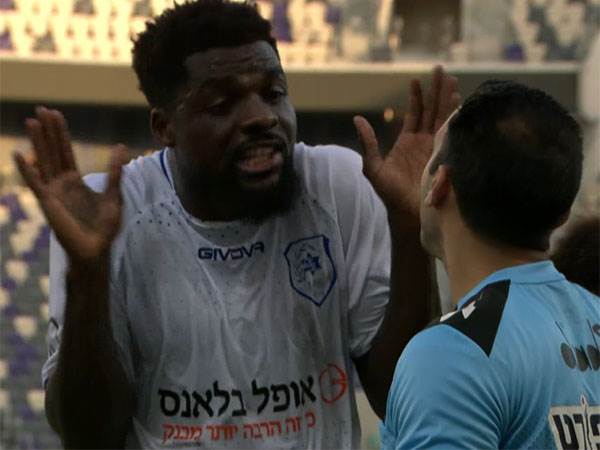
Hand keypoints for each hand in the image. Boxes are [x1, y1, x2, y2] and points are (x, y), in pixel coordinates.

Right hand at [14, 107, 125, 262]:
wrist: (97, 248)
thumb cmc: (104, 226)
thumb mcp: (113, 194)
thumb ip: (114, 171)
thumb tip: (120, 147)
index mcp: (75, 181)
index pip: (65, 151)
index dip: (60, 133)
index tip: (55, 114)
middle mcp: (60, 183)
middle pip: (52, 151)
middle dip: (47, 131)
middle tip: (41, 109)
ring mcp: (52, 192)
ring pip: (43, 161)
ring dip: (37, 142)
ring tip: (31, 122)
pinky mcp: (47, 203)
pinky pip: (35, 183)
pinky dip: (27, 169)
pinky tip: (18, 154)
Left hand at [354, 66, 459, 225]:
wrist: (408, 213)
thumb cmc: (389, 194)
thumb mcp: (373, 167)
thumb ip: (368, 143)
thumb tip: (357, 119)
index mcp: (408, 141)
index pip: (414, 113)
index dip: (416, 96)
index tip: (416, 79)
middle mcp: (424, 142)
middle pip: (433, 110)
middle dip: (437, 90)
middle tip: (442, 70)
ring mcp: (437, 148)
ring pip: (444, 118)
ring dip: (448, 100)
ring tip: (453, 82)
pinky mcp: (447, 156)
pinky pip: (453, 133)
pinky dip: (457, 118)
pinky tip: (461, 104)